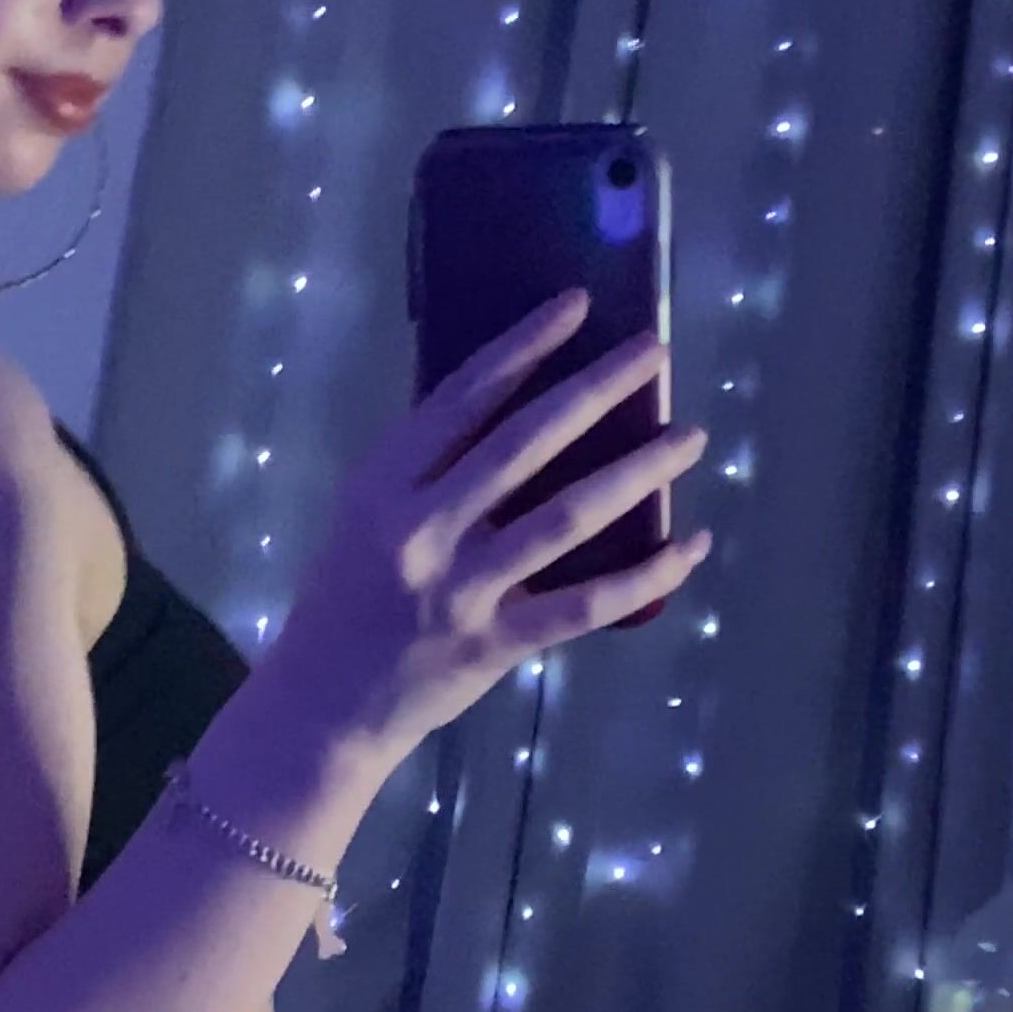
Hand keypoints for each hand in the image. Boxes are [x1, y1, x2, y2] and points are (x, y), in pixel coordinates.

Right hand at [273, 289, 709, 774]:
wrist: (320, 705)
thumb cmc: (346, 595)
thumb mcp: (364, 513)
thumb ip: (424, 462)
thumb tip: (495, 389)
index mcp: (384, 484)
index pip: (462, 397)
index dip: (522, 347)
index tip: (576, 305)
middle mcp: (422, 530)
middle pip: (524, 445)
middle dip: (597, 391)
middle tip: (655, 353)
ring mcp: (460, 590)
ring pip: (566, 519)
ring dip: (638, 472)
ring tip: (690, 437)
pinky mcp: (494, 644)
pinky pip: (584, 606)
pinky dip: (646, 576)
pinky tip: (691, 545)